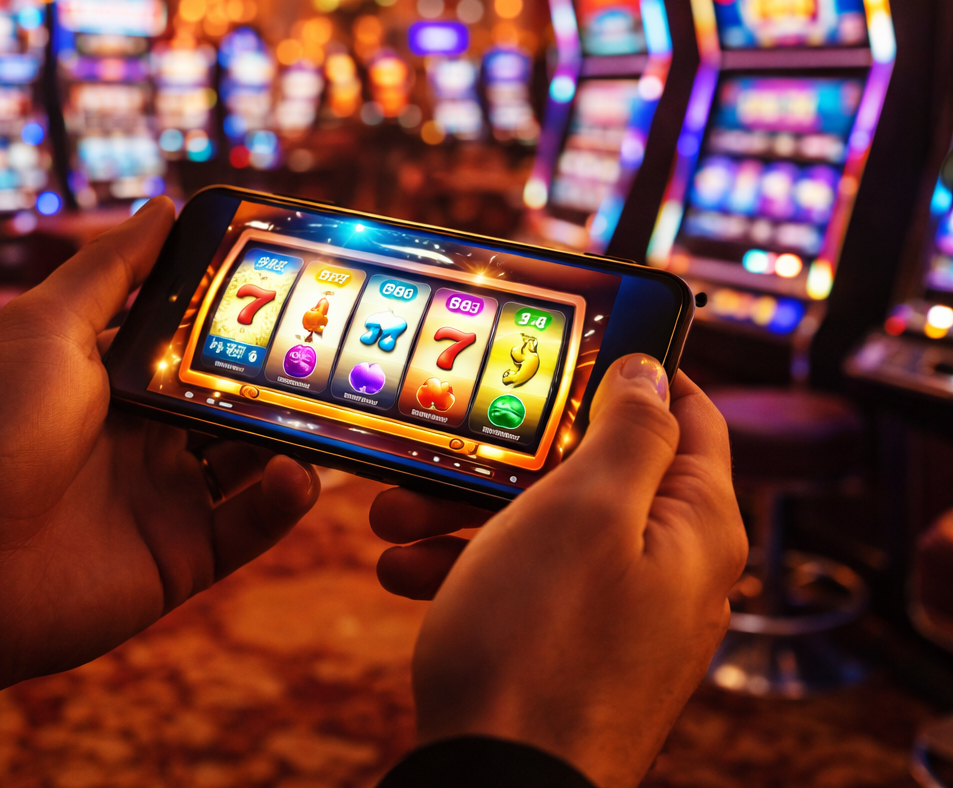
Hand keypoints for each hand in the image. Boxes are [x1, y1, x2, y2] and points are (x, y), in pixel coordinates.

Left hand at [0, 198, 318, 713]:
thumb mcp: (47, 328)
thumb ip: (110, 270)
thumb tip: (164, 204)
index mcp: (124, 380)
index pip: (204, 344)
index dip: (250, 320)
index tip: (303, 292)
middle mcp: (152, 435)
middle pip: (240, 401)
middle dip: (287, 378)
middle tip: (341, 354)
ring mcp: (169, 496)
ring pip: (258, 461)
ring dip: (298, 438)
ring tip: (335, 412)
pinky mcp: (183, 555)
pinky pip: (251, 526)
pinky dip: (283, 502)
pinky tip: (299, 473)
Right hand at [373, 356, 745, 787]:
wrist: (497, 787)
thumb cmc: (543, 643)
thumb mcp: (586, 508)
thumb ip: (630, 430)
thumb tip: (652, 372)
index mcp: (694, 524)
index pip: (689, 413)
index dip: (637, 368)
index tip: (572, 343)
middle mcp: (669, 566)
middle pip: (594, 470)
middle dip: (511, 453)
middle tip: (447, 441)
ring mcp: (620, 610)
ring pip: (546, 526)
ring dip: (470, 509)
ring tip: (394, 512)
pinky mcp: (574, 647)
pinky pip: (527, 581)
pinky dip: (471, 565)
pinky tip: (408, 570)